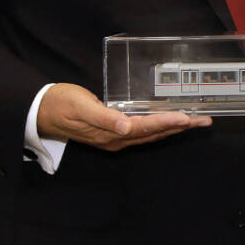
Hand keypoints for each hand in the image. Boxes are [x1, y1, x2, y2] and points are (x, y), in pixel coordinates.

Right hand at [37, 82, 210, 150]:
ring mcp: (115, 137)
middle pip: (155, 134)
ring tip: (194, 121)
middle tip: (204, 121)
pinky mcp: (112, 132)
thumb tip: (125, 126)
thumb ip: (103, 117)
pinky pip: (142, 131)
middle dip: (180, 127)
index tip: (187, 118)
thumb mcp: (80, 107)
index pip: (146, 128)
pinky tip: (168, 122)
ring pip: (151, 134)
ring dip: (173, 127)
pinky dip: (159, 126)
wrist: (40, 112)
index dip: (168, 123)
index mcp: (111, 134)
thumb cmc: (60, 105)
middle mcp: (116, 139)